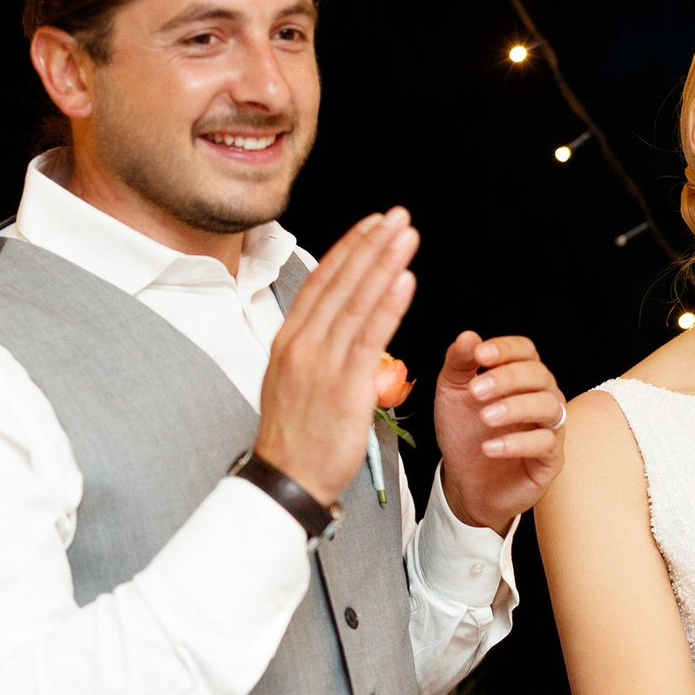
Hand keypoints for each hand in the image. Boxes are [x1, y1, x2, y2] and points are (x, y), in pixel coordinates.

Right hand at [254, 209, 419, 504]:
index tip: (372, 225)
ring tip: (408, 235)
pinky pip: (370, 336)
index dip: (349, 249)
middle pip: (341, 282)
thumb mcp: (295, 383)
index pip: (322, 281)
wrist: (286, 479)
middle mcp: (302, 343)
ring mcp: (321, 362)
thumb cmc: (296, 437)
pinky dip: (389, 304)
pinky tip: (406, 279)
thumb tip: (340, 334)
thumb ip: (316, 352)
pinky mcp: (343, 385)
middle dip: (372, 244)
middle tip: (398, 216)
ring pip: (357, 301)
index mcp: (289, 339)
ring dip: (385, 263)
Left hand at [434, 333, 565, 533]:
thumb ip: (460, 363)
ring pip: (549, 406)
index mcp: (521, 377)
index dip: (505, 349)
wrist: (466, 483)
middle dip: (507, 379)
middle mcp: (542, 397)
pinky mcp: (551, 459)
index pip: (526, 351)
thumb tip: (469, 336)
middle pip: (539, 375)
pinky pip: (546, 444)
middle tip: (476, 391)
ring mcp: (550, 428)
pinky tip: (490, 447)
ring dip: (516, 408)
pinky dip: (517, 443)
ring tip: (486, 418)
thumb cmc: (465, 434)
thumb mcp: (452, 393)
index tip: (479, 355)